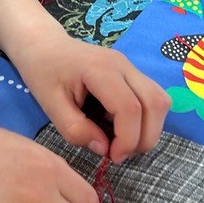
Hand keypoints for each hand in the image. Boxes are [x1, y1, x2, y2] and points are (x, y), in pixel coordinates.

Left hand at [14, 30, 169, 162]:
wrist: (44, 45)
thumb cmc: (43, 73)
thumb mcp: (50, 106)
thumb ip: (75, 129)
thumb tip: (103, 148)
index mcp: (100, 70)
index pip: (130, 108)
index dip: (128, 139)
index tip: (112, 157)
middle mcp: (123, 65)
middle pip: (156, 103)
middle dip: (145, 137)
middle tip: (119, 154)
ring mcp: (130, 67)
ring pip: (160, 100)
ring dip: (149, 128)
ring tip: (122, 142)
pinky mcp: (131, 73)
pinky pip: (151, 98)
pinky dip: (144, 119)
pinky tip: (120, 127)